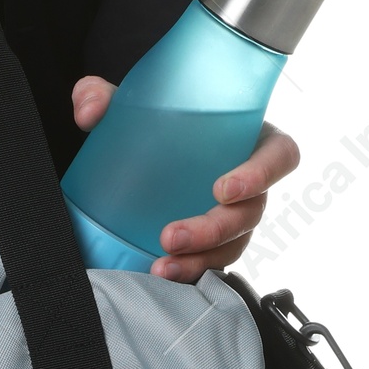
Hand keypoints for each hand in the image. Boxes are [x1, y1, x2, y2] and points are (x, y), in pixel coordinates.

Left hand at [69, 76, 299, 283]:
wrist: (141, 143)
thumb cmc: (157, 115)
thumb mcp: (131, 99)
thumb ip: (101, 94)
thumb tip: (88, 111)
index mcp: (250, 136)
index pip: (281, 155)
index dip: (263, 174)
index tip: (223, 189)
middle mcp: (251, 179)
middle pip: (252, 211)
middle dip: (213, 230)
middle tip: (170, 236)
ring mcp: (236, 213)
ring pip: (235, 243)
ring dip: (202, 258)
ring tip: (162, 265)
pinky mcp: (216, 238)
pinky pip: (216, 260)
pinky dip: (193, 270)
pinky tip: (164, 273)